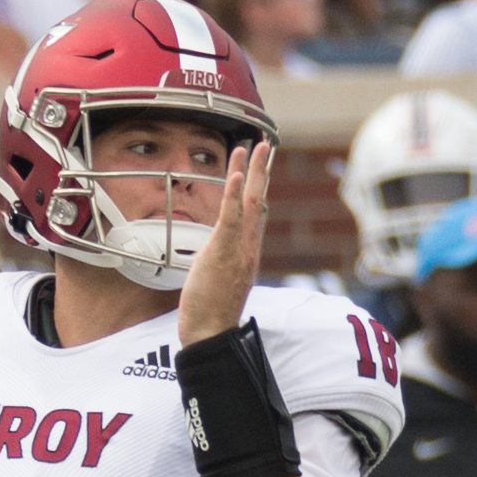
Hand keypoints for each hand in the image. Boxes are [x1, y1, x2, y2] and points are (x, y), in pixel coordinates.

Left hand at [178, 137, 272, 344]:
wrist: (210, 332)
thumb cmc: (211, 312)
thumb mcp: (220, 280)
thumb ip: (223, 262)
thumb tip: (218, 255)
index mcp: (247, 252)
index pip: (254, 213)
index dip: (256, 188)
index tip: (259, 168)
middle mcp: (249, 247)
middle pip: (258, 201)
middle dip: (262, 171)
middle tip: (265, 144)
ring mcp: (239, 249)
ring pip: (248, 202)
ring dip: (251, 172)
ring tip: (254, 147)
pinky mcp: (224, 252)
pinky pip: (230, 218)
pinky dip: (233, 194)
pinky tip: (236, 173)